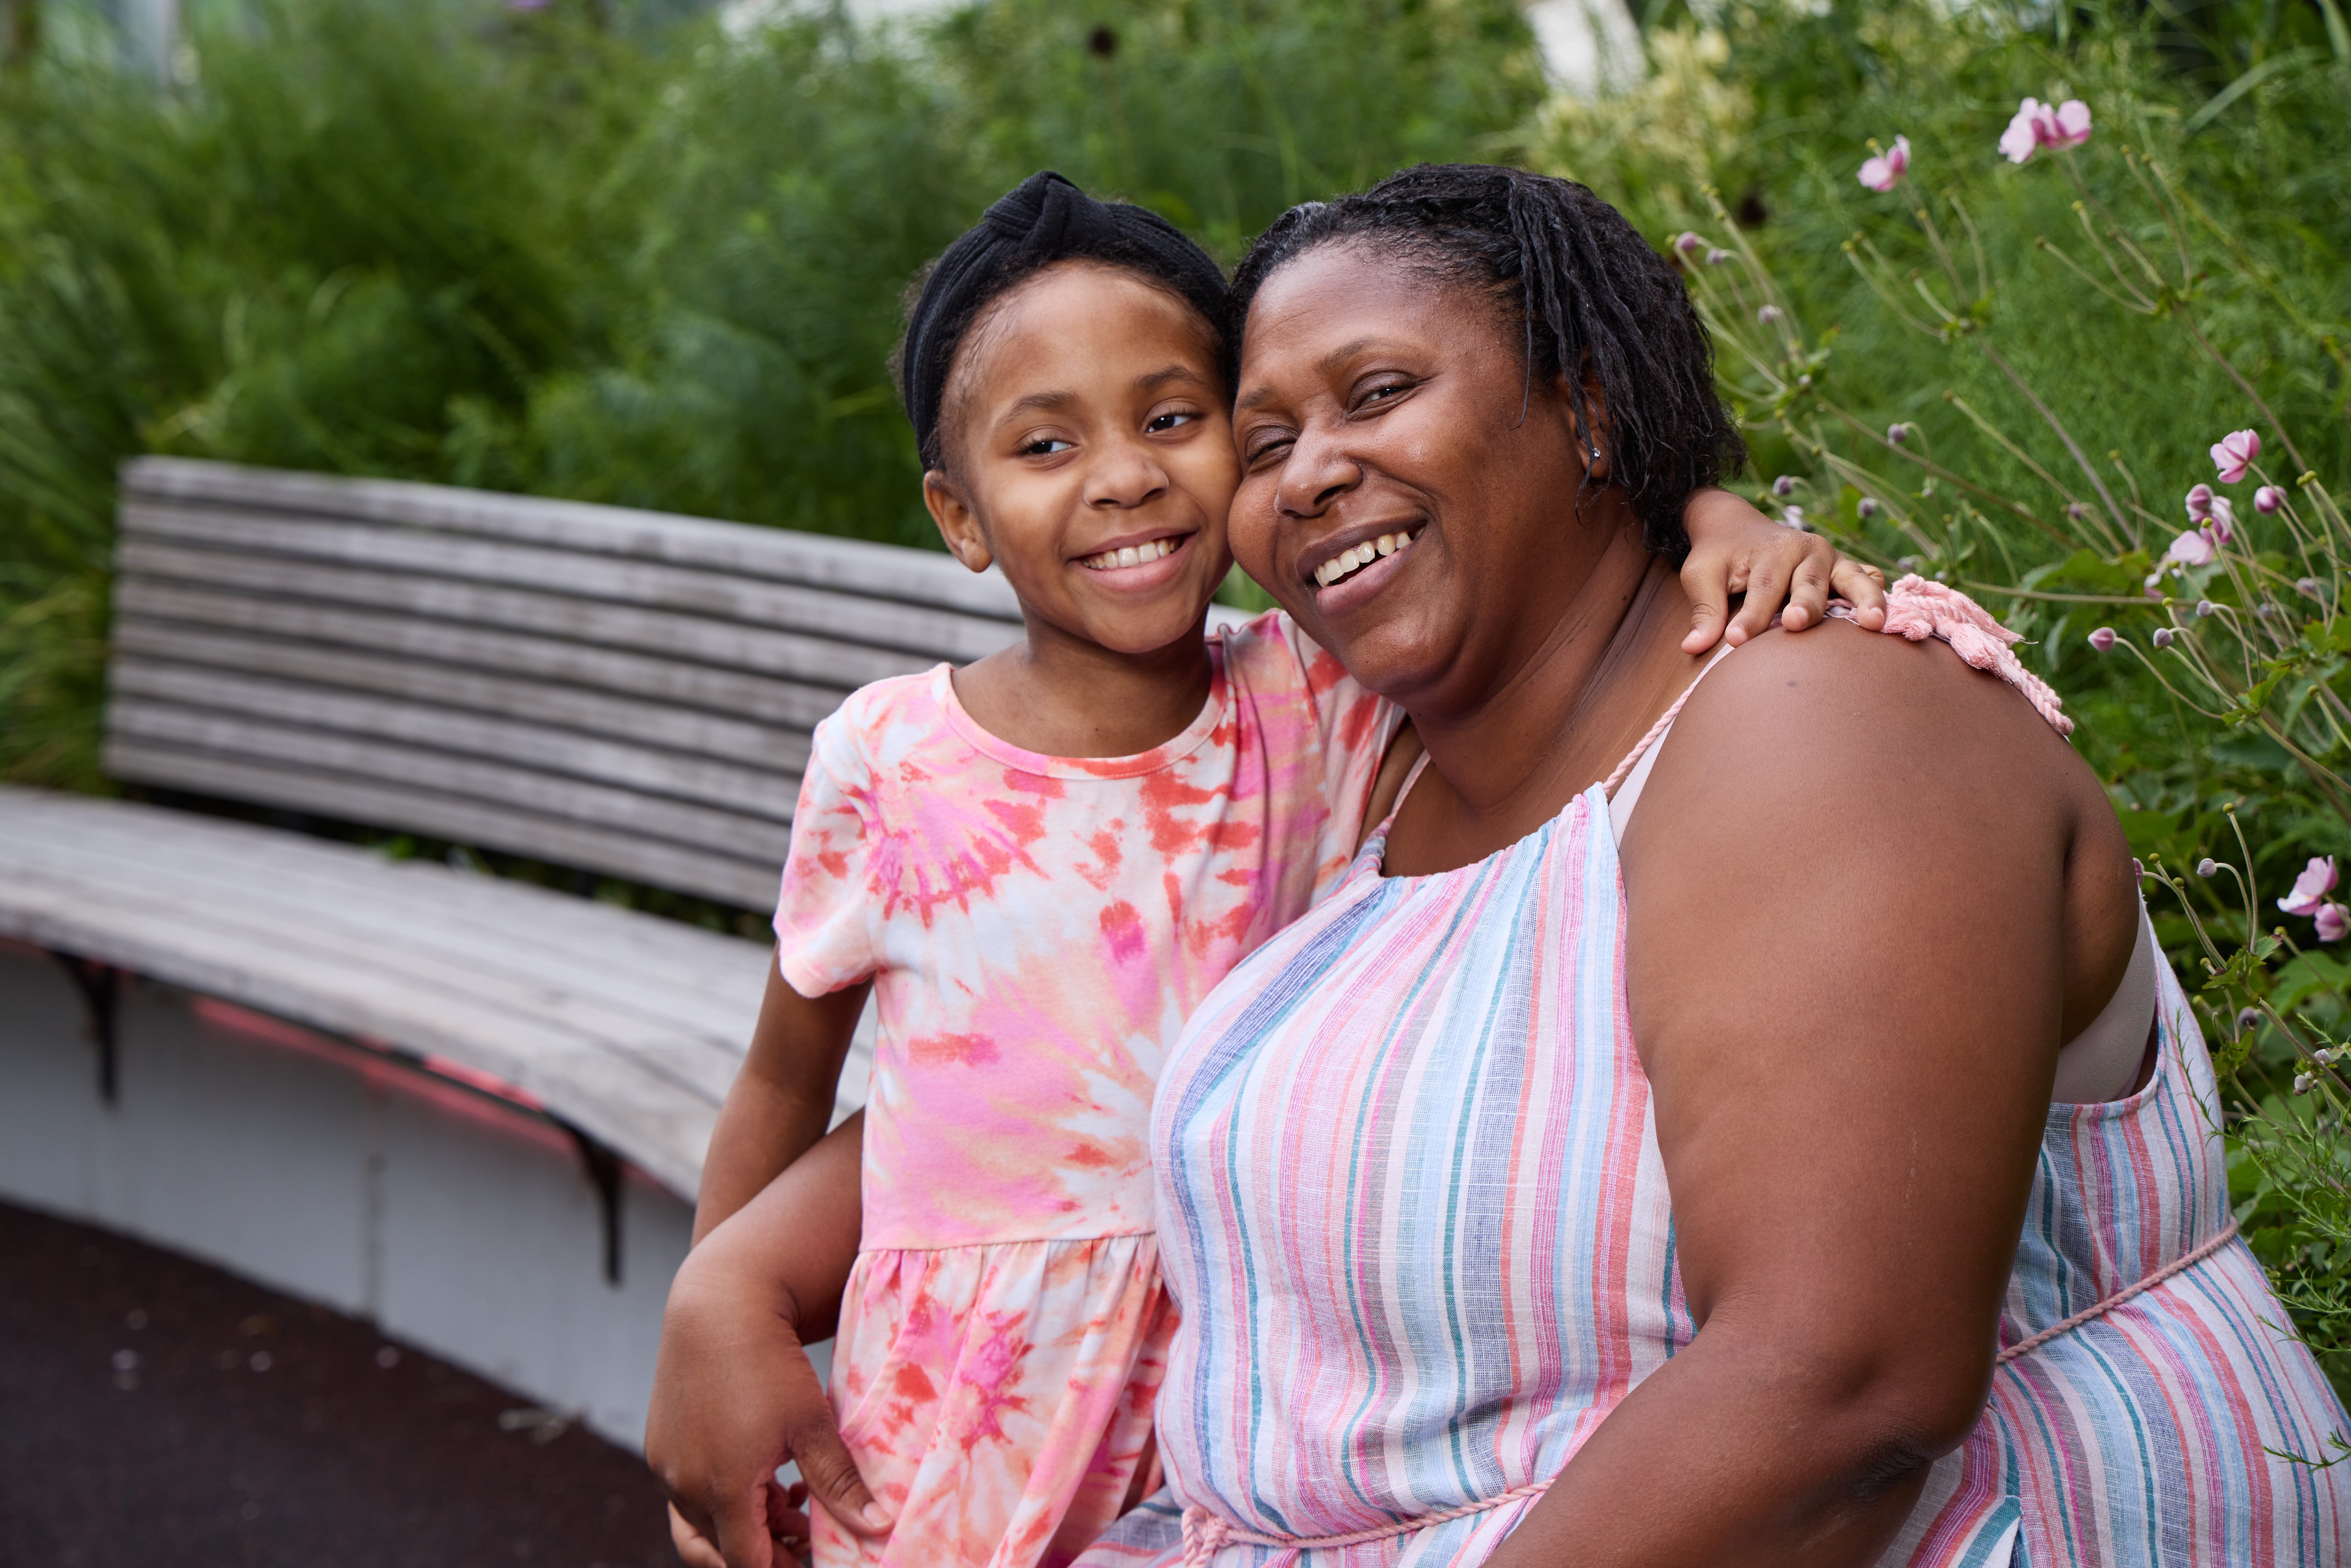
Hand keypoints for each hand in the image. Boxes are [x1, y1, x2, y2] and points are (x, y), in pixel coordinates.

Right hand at [647, 1171, 887, 1567]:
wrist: (718, 1305)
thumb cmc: (770, 1362)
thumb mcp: (812, 1424)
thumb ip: (840, 1483)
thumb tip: (877, 1525)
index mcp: (724, 1488)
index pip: (746, 1562)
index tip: (809, 1559)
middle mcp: (685, 1484)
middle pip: (716, 1553)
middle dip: (759, 1555)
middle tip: (802, 1540)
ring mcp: (667, 1465)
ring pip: (699, 1525)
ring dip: (741, 1526)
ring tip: (790, 1503)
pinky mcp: (661, 1445)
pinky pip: (687, 1493)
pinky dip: (723, 1498)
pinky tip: (763, 1475)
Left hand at [1676, 489, 1889, 652]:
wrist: (1737, 528)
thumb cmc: (1719, 555)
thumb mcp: (1701, 574)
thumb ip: (1703, 608)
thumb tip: (1692, 647)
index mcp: (1773, 548)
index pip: (1763, 588)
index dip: (1751, 617)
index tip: (1735, 642)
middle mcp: (1809, 550)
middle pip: (1808, 584)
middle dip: (1805, 606)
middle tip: (1797, 623)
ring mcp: (1833, 560)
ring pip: (1852, 580)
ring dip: (1863, 600)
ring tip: (1872, 624)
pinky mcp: (1845, 572)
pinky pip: (1869, 580)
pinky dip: (1877, 596)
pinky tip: (1885, 619)